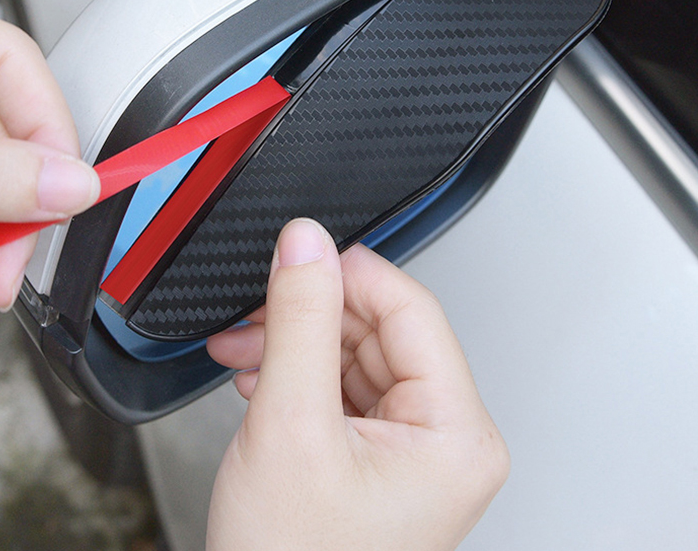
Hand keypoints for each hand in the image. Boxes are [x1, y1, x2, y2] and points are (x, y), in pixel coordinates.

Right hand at [206, 218, 508, 550]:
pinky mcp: (375, 455)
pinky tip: (260, 378)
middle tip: (258, 311)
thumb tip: (306, 245)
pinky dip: (296, 375)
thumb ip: (299, 322)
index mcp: (454, 432)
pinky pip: (341, 386)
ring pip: (354, 354)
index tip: (300, 253)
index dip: (350, 274)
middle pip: (379, 329)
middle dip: (309, 316)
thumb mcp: (290, 426)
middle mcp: (443, 438)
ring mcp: (409, 448)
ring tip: (245, 351)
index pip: (411, 309)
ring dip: (295, 344)